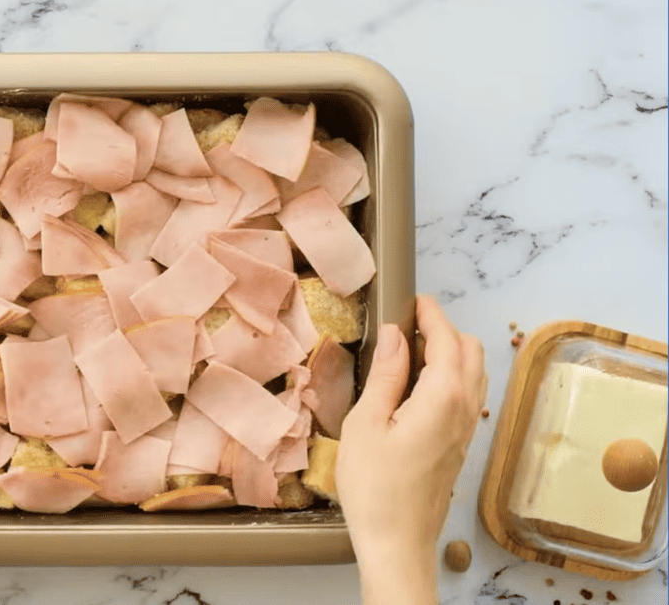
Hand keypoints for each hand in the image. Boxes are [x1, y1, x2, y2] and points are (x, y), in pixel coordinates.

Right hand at [336, 296, 485, 604]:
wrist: (397, 539)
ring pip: (474, 372)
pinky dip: (451, 376)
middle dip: (443, 329)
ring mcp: (468, 428)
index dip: (430, 314)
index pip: (445, 339)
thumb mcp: (366, 422)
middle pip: (469, 349)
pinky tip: (418, 386)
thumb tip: (393, 334)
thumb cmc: (374, 486)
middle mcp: (466, 408)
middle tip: (406, 325)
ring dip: (450, 352)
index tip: (412, 299)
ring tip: (410, 352)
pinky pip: (468, 395)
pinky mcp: (461, 443)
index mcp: (443, 396)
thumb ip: (384, 373)